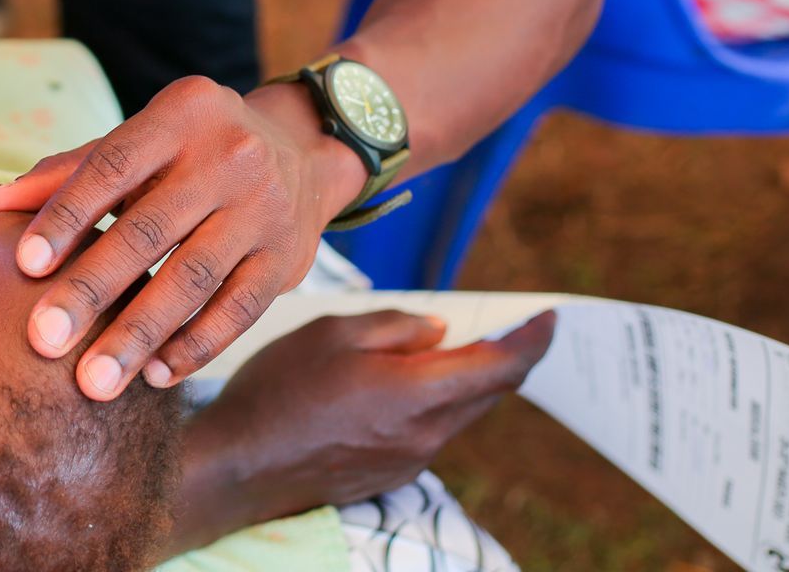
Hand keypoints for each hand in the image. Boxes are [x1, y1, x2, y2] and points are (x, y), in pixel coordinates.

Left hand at [0, 76, 368, 399]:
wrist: (301, 152)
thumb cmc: (190, 152)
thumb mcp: (141, 142)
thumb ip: (70, 172)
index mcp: (181, 114)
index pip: (113, 164)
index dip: (67, 214)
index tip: (23, 266)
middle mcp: (230, 156)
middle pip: (150, 230)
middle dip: (92, 289)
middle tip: (43, 340)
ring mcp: (265, 209)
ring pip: (194, 278)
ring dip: (139, 334)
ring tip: (93, 382)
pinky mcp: (287, 259)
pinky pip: (238, 311)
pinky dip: (194, 346)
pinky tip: (153, 374)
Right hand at [173, 311, 555, 548]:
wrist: (238, 466)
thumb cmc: (279, 390)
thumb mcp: (333, 333)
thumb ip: (396, 327)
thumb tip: (438, 331)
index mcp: (418, 394)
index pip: (502, 366)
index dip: (533, 338)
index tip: (549, 315)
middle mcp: (427, 435)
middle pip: (488, 391)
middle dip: (502, 354)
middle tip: (497, 320)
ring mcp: (409, 460)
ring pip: (460, 412)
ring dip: (465, 378)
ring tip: (444, 345)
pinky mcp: (390, 474)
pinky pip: (431, 430)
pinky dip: (436, 400)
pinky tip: (402, 382)